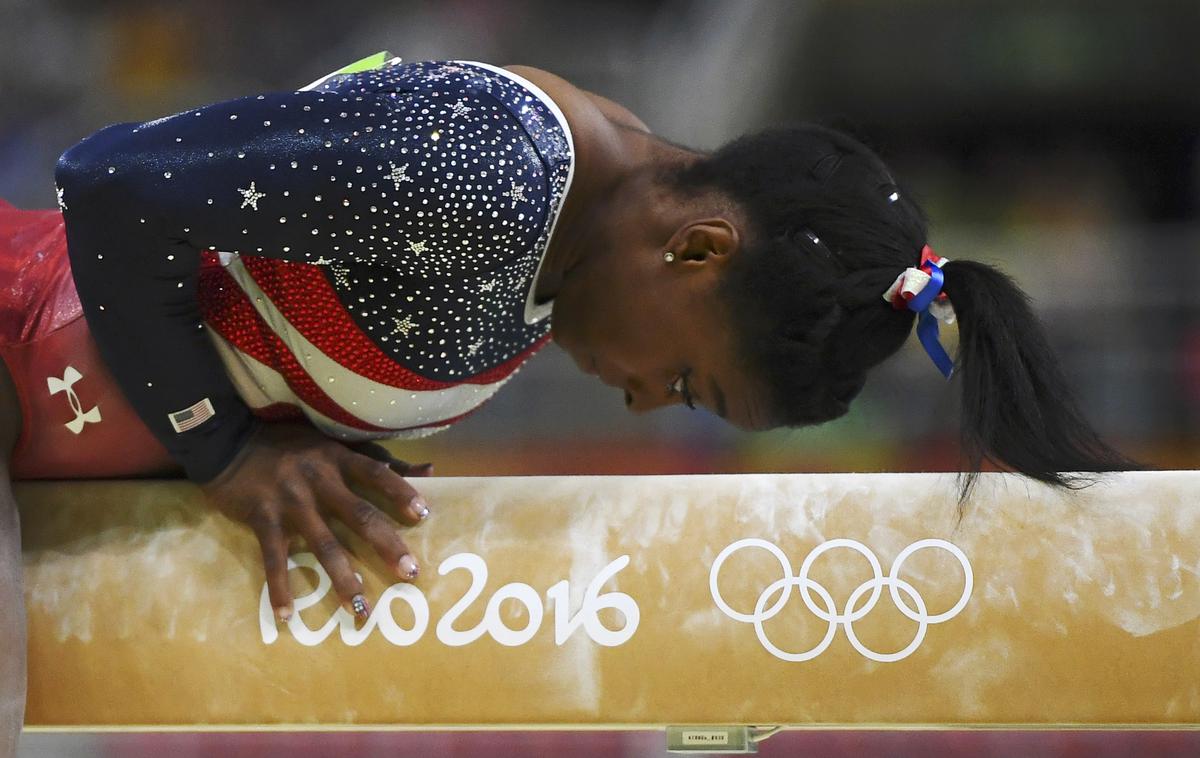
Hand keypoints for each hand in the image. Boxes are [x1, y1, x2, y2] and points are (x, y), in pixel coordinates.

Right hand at [201, 422, 430, 622]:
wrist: (228, 442)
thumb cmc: (289, 445)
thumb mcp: (333, 445)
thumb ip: (380, 460)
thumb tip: (430, 469)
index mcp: (337, 458)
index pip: (376, 474)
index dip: (400, 492)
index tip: (423, 515)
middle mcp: (318, 479)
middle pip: (359, 514)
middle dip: (386, 545)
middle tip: (410, 574)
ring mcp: (290, 502)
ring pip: (323, 544)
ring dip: (343, 578)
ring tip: (361, 609)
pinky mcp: (262, 519)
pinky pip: (273, 559)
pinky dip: (279, 588)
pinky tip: (287, 614)